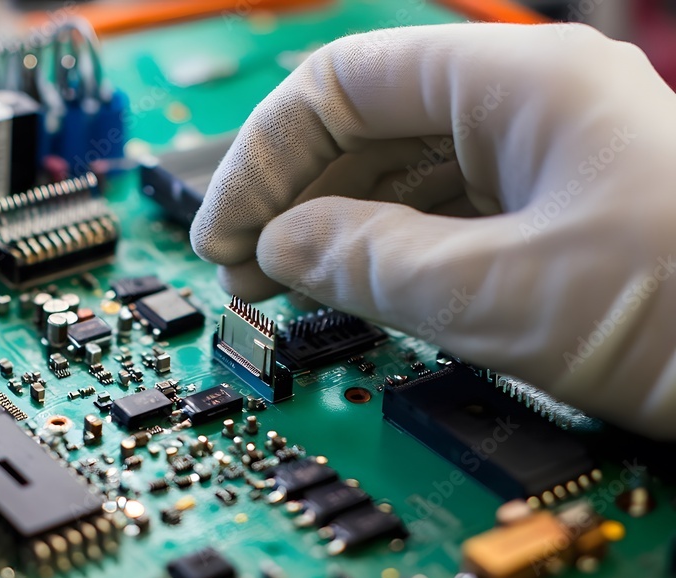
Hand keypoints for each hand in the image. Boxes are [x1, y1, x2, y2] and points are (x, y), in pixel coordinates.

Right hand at [191, 23, 675, 439]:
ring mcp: (541, 166)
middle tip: (241, 278)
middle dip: (291, 200)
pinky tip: (356, 295)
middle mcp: (525, 111)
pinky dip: (388, 258)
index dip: (264, 157)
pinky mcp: (553, 221)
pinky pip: (443, 221)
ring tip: (285, 294)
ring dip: (333, 233)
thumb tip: (278, 249)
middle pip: (365, 129)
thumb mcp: (503, 295)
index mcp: (516, 87)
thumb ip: (372, 263)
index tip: (221, 234)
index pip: (342, 84)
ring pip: (400, 178)